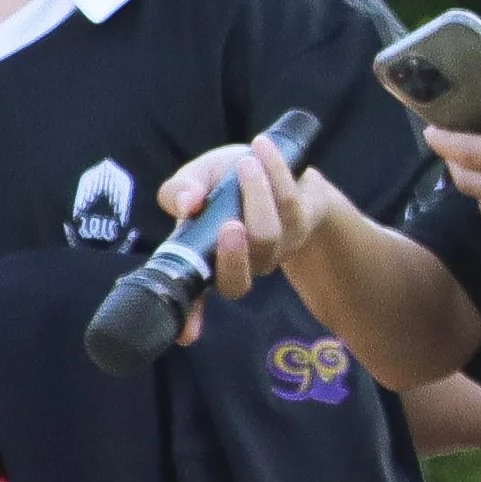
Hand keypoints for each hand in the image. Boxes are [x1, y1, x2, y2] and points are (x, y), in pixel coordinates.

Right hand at [151, 127, 345, 318]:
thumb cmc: (223, 180)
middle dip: (233, 254)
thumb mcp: (193, 179)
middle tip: (228, 222)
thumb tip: (186, 204)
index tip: (185, 334)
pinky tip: (263, 147)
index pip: (196, 298)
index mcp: (207, 258)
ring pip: (268, 236)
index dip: (190, 318)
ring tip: (246, 162)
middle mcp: (241, 262)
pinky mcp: (302, 224)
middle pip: (239, 280)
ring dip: (257, 195)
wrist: (271, 162)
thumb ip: (178, 191)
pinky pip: (291, 202)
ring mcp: (275, 248)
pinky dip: (277, 172)